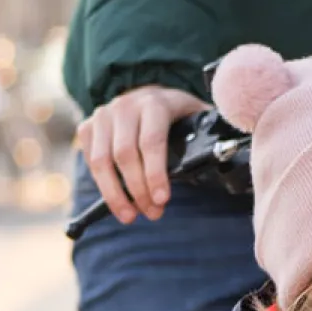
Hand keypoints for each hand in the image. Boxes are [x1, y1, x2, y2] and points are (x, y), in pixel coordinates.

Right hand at [75, 84, 210, 224]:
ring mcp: (103, 115)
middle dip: (138, 190)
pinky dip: (102, 185)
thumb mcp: (196, 117)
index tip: (162, 200)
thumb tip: (224, 154)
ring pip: (102, 161)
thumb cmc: (176, 115)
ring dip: (115, 194)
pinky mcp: (88, 126)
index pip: (151, 142)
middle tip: (152, 213)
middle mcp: (125, 106)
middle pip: (125, 155)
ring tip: (130, 215)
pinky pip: (90, 161)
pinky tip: (117, 199)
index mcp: (155, 103)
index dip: (155, 174)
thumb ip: (208, 134)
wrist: (148, 95)